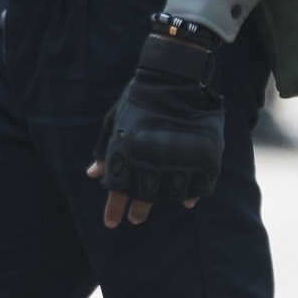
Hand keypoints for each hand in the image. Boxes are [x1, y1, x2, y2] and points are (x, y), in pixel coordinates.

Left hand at [88, 23, 223, 226]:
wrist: (175, 74)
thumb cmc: (139, 96)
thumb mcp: (115, 119)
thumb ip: (104, 148)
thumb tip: (92, 174)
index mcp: (128, 152)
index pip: (118, 190)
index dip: (114, 209)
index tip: (112, 223)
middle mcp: (153, 159)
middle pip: (145, 196)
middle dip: (139, 210)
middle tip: (137, 218)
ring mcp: (181, 157)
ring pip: (172, 194)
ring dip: (165, 202)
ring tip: (163, 204)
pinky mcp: (205, 153)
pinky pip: (201, 184)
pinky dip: (193, 195)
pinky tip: (187, 201)